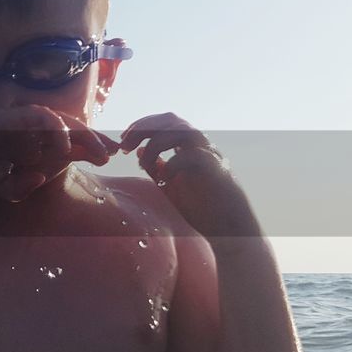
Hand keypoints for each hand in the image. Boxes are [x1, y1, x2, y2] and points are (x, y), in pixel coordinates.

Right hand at [0, 105, 112, 200]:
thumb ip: (20, 187)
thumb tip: (43, 178)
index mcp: (29, 142)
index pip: (66, 144)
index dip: (89, 149)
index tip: (107, 159)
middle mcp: (30, 128)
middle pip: (72, 130)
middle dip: (95, 141)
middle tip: (114, 154)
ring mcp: (21, 119)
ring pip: (62, 121)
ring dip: (84, 136)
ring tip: (100, 152)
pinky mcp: (11, 114)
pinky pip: (42, 118)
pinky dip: (56, 130)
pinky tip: (65, 147)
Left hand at [120, 112, 259, 237]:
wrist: (229, 230)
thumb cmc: (202, 209)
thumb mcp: (170, 187)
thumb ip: (156, 169)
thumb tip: (138, 151)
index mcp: (188, 148)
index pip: (164, 122)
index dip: (141, 125)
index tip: (123, 140)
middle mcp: (200, 147)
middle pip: (171, 120)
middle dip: (143, 128)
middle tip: (125, 144)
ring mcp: (210, 157)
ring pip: (183, 131)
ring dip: (156, 143)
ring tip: (143, 163)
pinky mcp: (217, 172)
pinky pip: (194, 156)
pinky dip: (174, 163)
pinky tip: (164, 178)